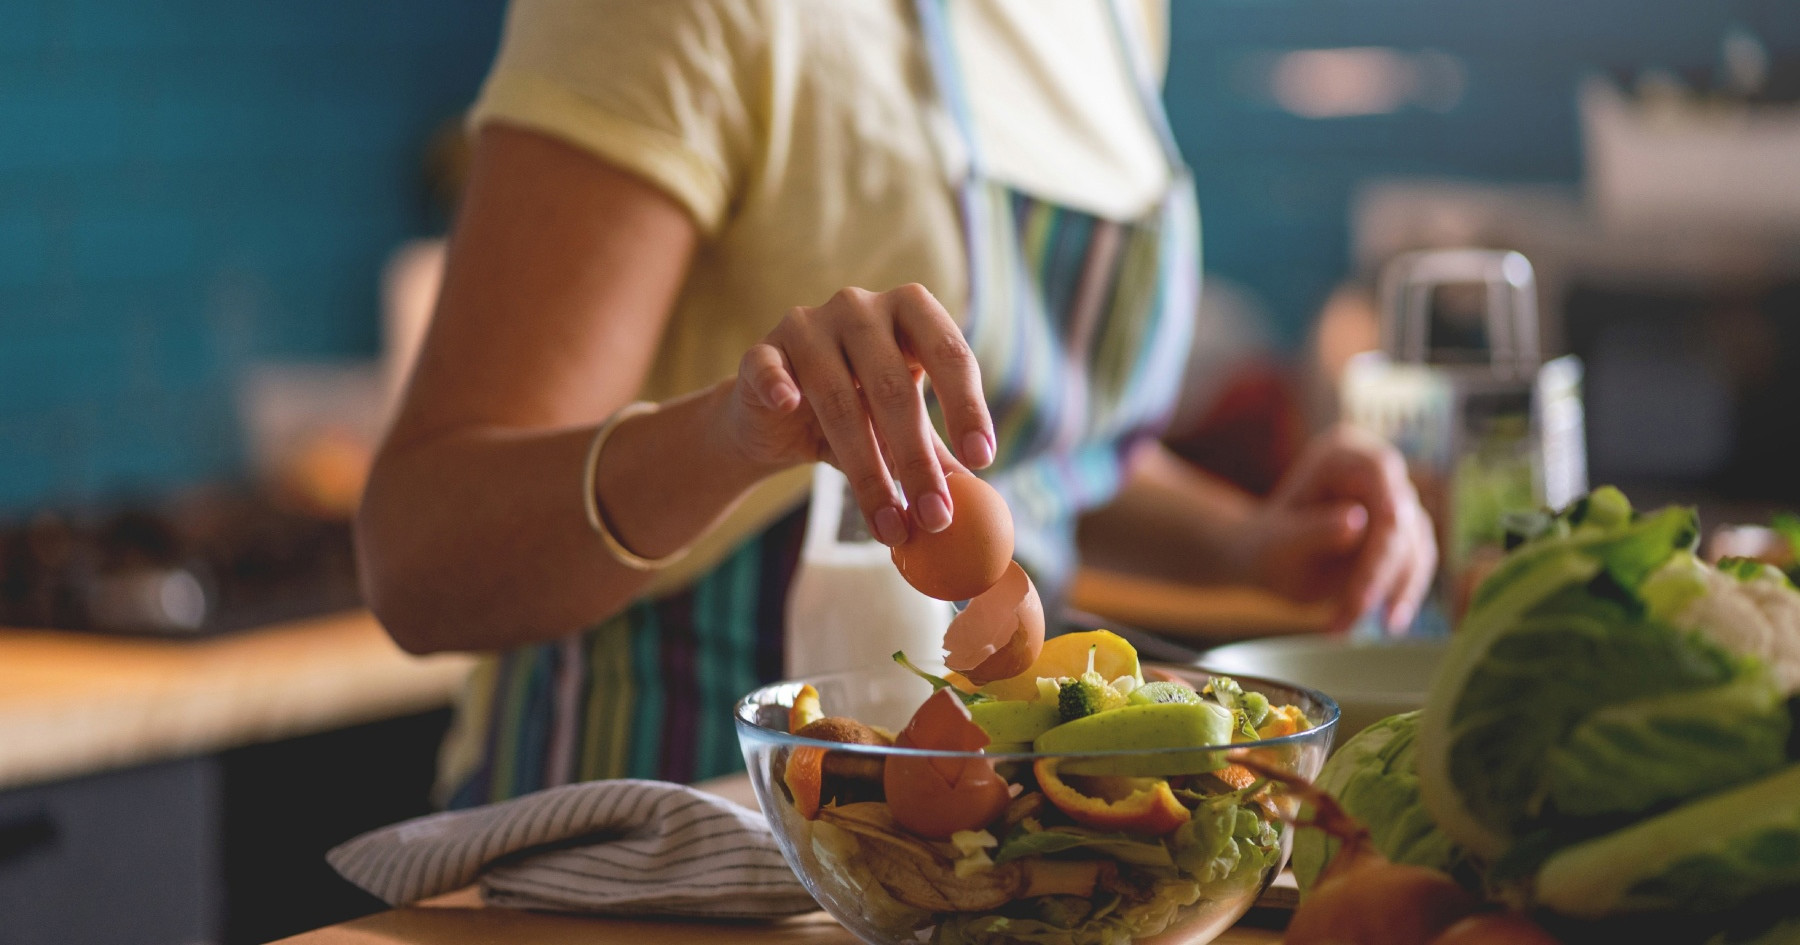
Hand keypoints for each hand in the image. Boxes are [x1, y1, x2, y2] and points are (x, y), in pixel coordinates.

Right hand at [725, 284, 994, 546]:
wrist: (775, 420)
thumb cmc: (853, 415)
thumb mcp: (899, 429)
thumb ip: (936, 453)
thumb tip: (980, 500)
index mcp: (909, 311)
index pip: (949, 352)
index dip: (967, 407)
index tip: (982, 461)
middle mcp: (859, 307)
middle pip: (893, 385)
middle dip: (917, 460)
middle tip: (936, 517)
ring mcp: (806, 325)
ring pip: (838, 397)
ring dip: (867, 471)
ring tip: (889, 525)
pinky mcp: (761, 352)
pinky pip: (769, 367)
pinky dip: (779, 384)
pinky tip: (789, 406)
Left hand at [1246, 426, 1436, 633]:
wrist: (1271, 565)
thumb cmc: (1268, 548)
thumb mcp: (1279, 543)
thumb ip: (1315, 530)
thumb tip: (1357, 521)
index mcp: (1340, 455)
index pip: (1378, 468)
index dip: (1390, 497)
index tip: (1391, 525)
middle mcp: (1375, 473)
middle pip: (1400, 516)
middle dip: (1379, 568)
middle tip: (1353, 609)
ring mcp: (1394, 503)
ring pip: (1416, 545)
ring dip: (1392, 591)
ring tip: (1349, 624)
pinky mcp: (1405, 537)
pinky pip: (1416, 566)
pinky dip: (1401, 596)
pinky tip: (1386, 624)